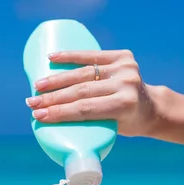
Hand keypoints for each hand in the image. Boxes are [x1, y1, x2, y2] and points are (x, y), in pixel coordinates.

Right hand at [26, 50, 168, 136]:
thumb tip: (50, 120)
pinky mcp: (123, 56)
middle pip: (81, 90)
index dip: (60, 113)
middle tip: (31, 103)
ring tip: (37, 86)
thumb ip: (88, 123)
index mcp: (125, 105)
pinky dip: (70, 56)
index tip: (38, 116)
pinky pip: (92, 55)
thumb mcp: (112, 129)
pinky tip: (52, 58)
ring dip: (56, 79)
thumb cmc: (127, 125)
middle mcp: (126, 84)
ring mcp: (125, 68)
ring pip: (83, 73)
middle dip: (52, 98)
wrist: (152, 108)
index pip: (86, 109)